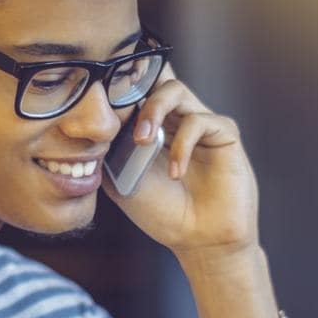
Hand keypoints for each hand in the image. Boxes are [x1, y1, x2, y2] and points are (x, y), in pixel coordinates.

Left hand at [104, 67, 258, 258]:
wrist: (197, 240)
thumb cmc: (162, 212)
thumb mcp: (121, 180)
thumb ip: (110, 149)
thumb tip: (93, 122)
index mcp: (152, 125)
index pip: (137, 87)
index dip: (120, 85)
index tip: (98, 97)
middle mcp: (176, 117)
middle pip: (155, 77)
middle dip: (134, 92)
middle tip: (121, 122)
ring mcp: (201, 123)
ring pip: (175, 90)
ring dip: (153, 110)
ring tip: (142, 142)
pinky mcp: (224, 134)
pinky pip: (199, 121)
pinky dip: (181, 145)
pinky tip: (175, 172)